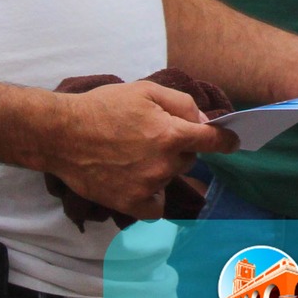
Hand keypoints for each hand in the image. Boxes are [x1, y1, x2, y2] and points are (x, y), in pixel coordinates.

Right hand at [34, 80, 237, 220]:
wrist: (62, 134)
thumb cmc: (103, 107)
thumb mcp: (145, 90)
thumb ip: (182, 103)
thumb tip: (204, 121)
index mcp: (171, 133)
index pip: (213, 141)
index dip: (227, 141)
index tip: (235, 142)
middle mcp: (164, 163)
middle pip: (189, 158)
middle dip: (179, 147)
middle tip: (151, 136)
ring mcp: (148, 186)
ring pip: (171, 178)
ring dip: (162, 168)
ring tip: (134, 155)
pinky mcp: (130, 204)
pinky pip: (156, 206)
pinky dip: (152, 195)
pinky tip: (136, 180)